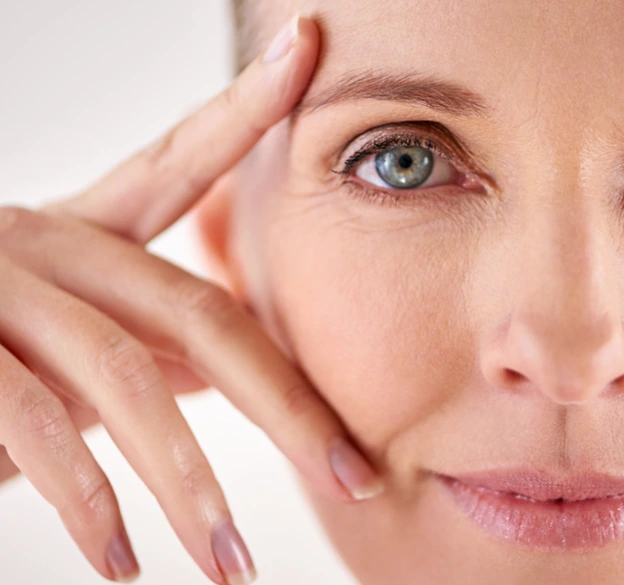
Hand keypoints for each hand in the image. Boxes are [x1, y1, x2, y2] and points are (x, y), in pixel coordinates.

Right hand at [0, 14, 383, 584]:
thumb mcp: (77, 331)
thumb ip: (149, 336)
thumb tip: (228, 359)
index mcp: (90, 227)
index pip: (187, 154)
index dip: (251, 100)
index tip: (314, 44)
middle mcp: (51, 239)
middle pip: (203, 312)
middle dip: (287, 406)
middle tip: (358, 481)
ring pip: (125, 380)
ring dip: (189, 487)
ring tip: (235, 571)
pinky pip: (35, 429)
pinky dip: (87, 504)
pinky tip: (123, 565)